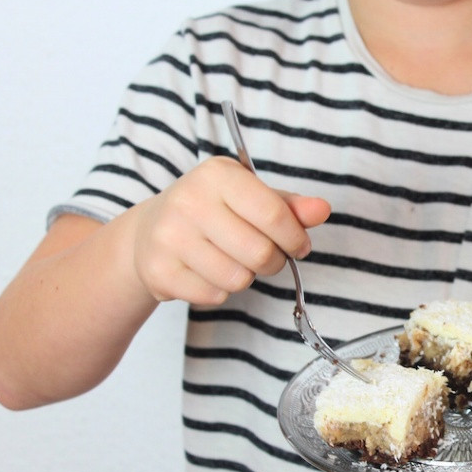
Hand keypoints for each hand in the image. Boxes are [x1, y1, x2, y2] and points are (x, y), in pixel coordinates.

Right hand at [131, 156, 330, 304]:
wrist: (149, 233)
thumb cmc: (212, 211)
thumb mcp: (250, 197)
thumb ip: (289, 206)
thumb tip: (323, 210)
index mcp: (217, 175)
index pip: (273, 213)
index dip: (295, 237)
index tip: (298, 245)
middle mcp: (189, 201)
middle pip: (260, 253)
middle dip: (273, 261)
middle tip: (265, 255)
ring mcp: (170, 237)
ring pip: (238, 279)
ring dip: (246, 277)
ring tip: (233, 260)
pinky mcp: (159, 272)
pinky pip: (214, 296)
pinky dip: (220, 290)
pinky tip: (207, 271)